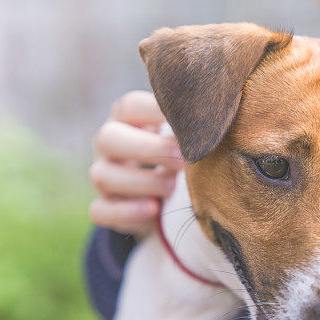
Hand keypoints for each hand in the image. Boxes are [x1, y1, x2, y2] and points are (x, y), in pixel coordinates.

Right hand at [89, 91, 183, 235]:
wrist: (162, 192)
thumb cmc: (178, 152)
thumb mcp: (181, 135)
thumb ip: (191, 125)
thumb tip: (218, 116)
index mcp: (128, 119)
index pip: (129, 106)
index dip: (154, 112)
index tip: (185, 122)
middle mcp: (109, 144)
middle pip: (108, 138)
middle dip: (148, 149)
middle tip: (183, 159)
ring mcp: (103, 175)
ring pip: (102, 176)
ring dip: (142, 182)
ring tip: (172, 188)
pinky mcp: (103, 207)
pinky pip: (101, 211)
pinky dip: (126, 212)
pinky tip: (153, 211)